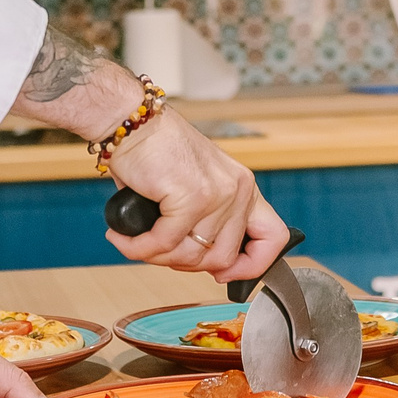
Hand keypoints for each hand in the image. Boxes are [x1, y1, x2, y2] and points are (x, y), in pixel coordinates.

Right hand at [102, 110, 286, 282]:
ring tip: (136, 241)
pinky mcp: (190, 196)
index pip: (273, 238)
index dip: (252, 266)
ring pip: (191, 256)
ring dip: (156, 256)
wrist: (132, 122)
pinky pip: (164, 243)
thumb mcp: (196, 187)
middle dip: (185, 265)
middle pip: (222, 258)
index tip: (225, 275)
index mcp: (244, 188)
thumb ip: (206, 222)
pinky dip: (139, 247)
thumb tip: (201, 262)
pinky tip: (124, 237)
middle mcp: (237, 190)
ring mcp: (217, 194)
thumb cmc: (156, 153)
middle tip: (159, 252)